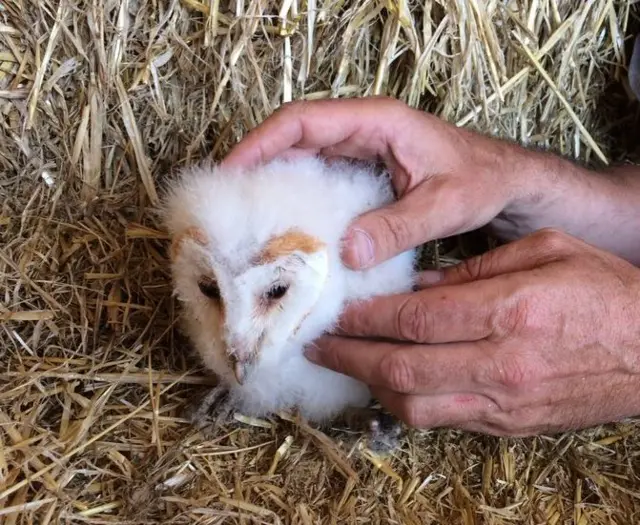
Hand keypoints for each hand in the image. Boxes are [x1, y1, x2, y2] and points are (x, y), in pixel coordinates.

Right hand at [222, 97, 543, 268]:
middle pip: (292, 138)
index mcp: (377, 121)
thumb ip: (402, 225)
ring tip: (247, 220)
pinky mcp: (363, 174)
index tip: (231, 172)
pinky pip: (319, 181)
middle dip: (256, 165)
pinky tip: (289, 231)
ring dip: (273, 184)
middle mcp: (362, 131)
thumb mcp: (447, 203)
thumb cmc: (483, 179)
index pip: (303, 120)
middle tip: (228, 204)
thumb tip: (348, 251)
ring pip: (301, 159)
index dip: (261, 143)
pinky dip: (298, 200)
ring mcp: (360, 152)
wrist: (505, 183)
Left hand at [304, 229, 639, 435]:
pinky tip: (386, 383)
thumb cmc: (605, 291)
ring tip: (342, 362)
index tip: (335, 309)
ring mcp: (505, 402)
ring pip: (413, 405)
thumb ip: (475, 269)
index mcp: (511, 311)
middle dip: (349, 355)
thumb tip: (417, 286)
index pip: (413, 320)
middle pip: (400, 368)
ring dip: (369, 384)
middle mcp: (502, 364)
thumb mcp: (545, 252)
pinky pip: (441, 420)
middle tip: (316, 341)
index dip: (364, 317)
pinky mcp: (510, 425)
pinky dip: (404, 403)